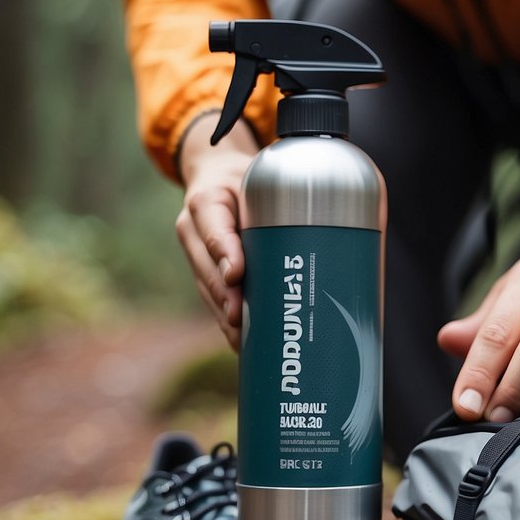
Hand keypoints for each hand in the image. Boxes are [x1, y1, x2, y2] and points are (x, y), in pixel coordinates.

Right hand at [175, 115, 258, 349]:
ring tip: (241, 340)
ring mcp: (194, 252)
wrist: (215, 176)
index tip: (237, 275)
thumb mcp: (258, 177)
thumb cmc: (246, 179)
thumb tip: (326, 228)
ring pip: (207, 289)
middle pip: (206, 268)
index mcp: (206, 200)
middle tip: (240, 319)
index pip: (214, 227)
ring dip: (223, 316)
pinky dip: (225, 320)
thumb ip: (280, 196)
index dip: (225, 253)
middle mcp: (193, 228)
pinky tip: (241, 342)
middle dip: (224, 296)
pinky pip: (211, 297)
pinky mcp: (201, 270)